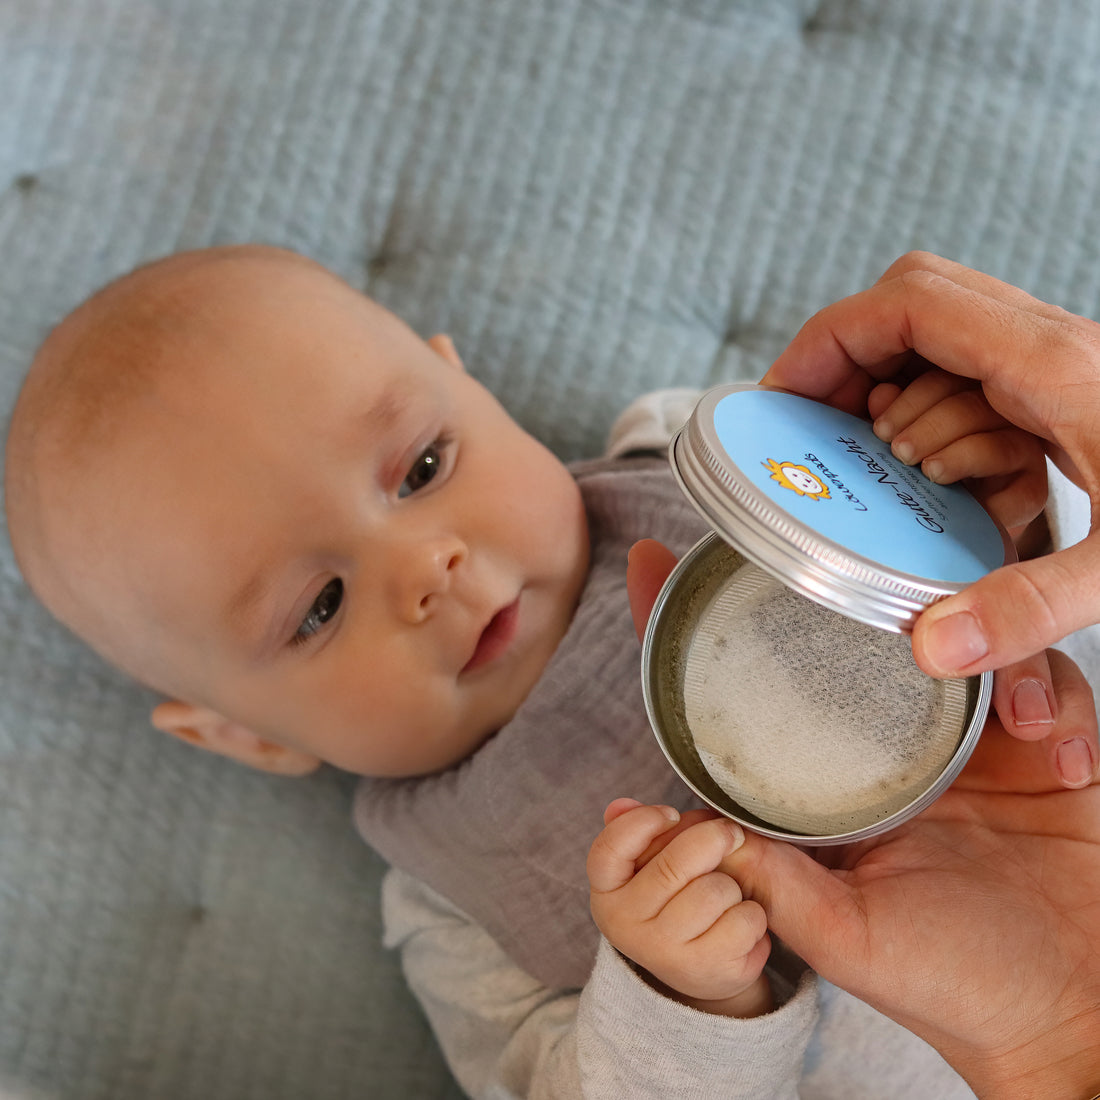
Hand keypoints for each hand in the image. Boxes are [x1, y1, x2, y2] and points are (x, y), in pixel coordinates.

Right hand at [587, 798, 772, 1017]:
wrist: (699, 971)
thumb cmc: (671, 901)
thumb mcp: (647, 868)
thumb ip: (633, 832)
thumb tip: (620, 805)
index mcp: (607, 893)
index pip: (610, 848)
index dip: (644, 822)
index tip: (672, 813)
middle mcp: (626, 925)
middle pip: (674, 865)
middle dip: (713, 838)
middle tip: (731, 832)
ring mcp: (664, 952)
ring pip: (715, 891)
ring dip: (733, 885)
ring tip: (728, 893)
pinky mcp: (704, 969)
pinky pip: (743, 921)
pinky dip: (752, 914)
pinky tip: (741, 920)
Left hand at [627, 539, 1099, 1097]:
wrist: (1067, 1013)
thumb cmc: (956, 986)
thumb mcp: (845, 935)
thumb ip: (775, 883)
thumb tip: (690, 832)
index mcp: (838, 781)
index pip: (757, 690)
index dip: (699, 626)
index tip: (649, 561)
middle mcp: (897, 744)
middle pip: (861, 634)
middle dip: (864, 588)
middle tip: (864, 556)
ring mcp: (971, 738)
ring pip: (968, 639)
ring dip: (991, 650)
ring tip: (1015, 716)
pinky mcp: (1045, 744)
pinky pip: (1052, 685)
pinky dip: (1059, 702)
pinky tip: (1060, 754)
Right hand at [761, 251, 1099, 685]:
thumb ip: (1030, 606)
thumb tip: (929, 647)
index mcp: (1051, 363)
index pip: (909, 304)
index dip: (829, 338)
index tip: (781, 393)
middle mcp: (1049, 347)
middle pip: (912, 308)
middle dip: (850, 363)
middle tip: (813, 430)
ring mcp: (1058, 365)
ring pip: (940, 344)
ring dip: (900, 400)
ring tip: (892, 469)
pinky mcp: (1064, 394)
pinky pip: (976, 381)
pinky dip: (941, 418)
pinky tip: (947, 476)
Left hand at [866, 365, 1047, 536]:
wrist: (939, 534)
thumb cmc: (911, 481)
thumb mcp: (897, 447)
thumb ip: (891, 420)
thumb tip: (880, 395)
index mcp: (960, 396)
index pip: (945, 381)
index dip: (911, 401)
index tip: (881, 429)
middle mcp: (998, 418)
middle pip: (972, 405)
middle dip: (929, 428)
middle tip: (900, 451)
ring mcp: (1021, 453)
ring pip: (999, 443)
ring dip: (958, 457)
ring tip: (929, 471)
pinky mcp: (1032, 491)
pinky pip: (1023, 492)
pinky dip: (991, 504)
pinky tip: (961, 509)